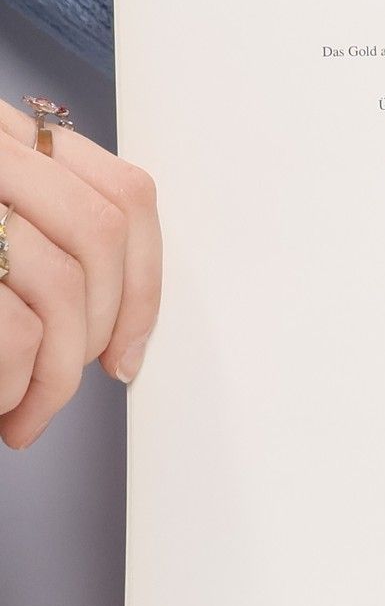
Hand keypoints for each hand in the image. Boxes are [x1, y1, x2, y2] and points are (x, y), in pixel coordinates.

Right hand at [0, 103, 160, 448]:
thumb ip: (37, 234)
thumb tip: (120, 314)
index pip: (124, 194)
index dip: (147, 278)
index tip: (130, 345)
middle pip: (101, 235)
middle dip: (109, 326)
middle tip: (77, 380)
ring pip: (61, 285)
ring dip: (57, 375)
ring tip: (26, 411)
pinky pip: (15, 330)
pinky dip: (18, 383)